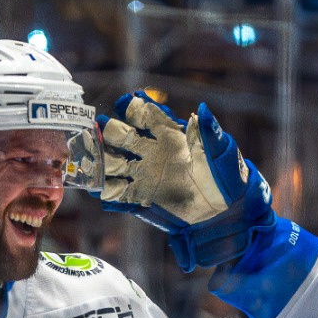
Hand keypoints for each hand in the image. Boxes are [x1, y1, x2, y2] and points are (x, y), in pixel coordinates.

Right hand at [98, 93, 274, 270]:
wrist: (226, 214)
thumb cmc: (229, 178)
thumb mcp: (223, 153)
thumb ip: (211, 132)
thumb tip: (202, 110)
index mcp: (171, 135)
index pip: (147, 115)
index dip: (134, 107)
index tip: (125, 102)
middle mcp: (152, 152)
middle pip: (123, 136)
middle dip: (110, 131)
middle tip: (99, 127)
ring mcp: (144, 175)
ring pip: (115, 163)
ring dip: (102, 160)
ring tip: (89, 157)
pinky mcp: (142, 199)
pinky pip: (118, 193)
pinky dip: (107, 191)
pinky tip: (98, 188)